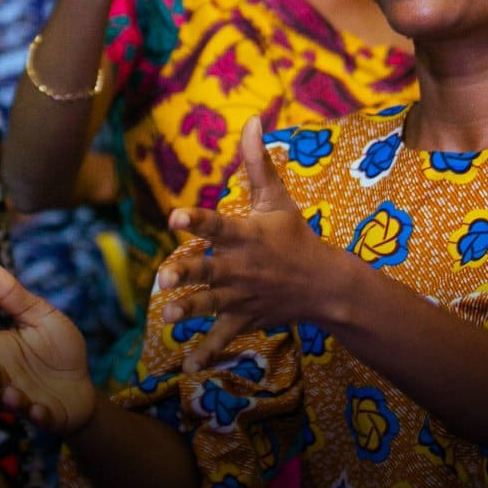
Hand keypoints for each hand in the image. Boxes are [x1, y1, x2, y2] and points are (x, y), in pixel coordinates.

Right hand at [0, 255, 97, 434]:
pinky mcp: (46, 415)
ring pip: (9, 398)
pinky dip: (37, 415)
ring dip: (8, 397)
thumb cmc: (56, 348)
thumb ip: (12, 295)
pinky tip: (39, 410)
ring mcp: (23, 397)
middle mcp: (5, 376)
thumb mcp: (40, 316)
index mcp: (0, 349)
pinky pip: (39, 417)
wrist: (81, 386)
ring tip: (10, 392)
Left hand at [157, 118, 342, 372]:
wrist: (324, 285)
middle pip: (209, 269)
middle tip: (163, 278)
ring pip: (211, 304)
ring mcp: (242, 296)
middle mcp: (241, 266)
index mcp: (245, 234)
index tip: (175, 216)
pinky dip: (207, 354)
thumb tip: (251, 120)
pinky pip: (223, 338)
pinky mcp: (243, 319)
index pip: (217, 225)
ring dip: (190, 310)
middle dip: (187, 274)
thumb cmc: (294, 235)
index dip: (197, 220)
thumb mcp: (276, 198)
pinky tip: (186, 368)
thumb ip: (257, 161)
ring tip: (167, 316)